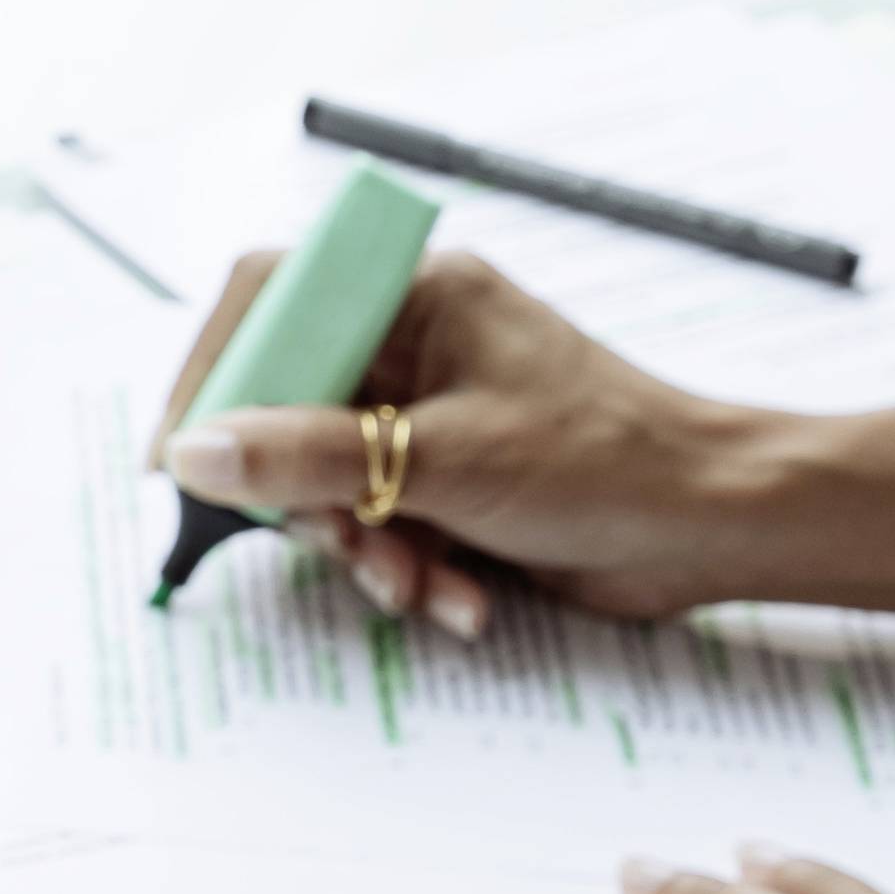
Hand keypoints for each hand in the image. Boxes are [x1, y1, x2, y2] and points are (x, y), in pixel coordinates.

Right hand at [156, 252, 779, 637]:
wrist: (712, 527)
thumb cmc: (605, 462)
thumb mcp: (439, 461)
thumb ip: (306, 456)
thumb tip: (195, 450)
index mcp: (415, 296)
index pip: (269, 299)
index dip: (214, 373)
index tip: (182, 454)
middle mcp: (417, 343)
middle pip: (289, 404)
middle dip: (307, 494)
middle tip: (335, 539)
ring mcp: (433, 412)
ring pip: (331, 478)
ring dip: (361, 546)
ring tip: (412, 582)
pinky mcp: (452, 478)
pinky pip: (381, 520)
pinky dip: (406, 565)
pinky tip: (456, 597)